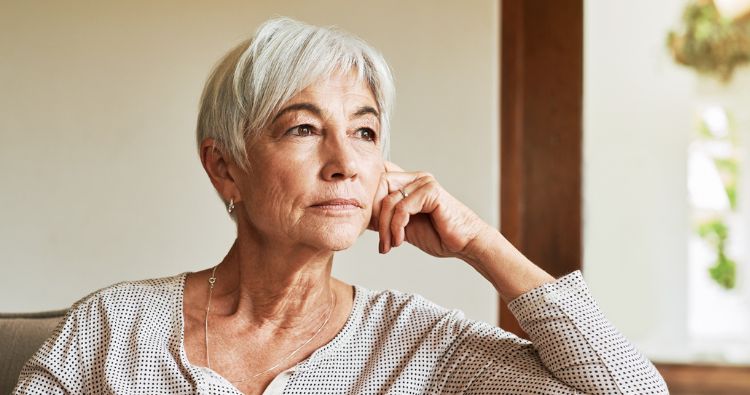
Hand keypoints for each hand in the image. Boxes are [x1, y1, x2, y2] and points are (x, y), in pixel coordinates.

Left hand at [368, 161, 489, 257]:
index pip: (377, 179)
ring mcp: (424, 182)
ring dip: (385, 228)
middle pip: (378, 187)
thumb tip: (360, 216)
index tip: (370, 228)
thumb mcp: (402, 226)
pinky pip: (402, 207)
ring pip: (388, 200)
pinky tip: (400, 241)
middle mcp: (415, 178)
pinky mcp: (431, 191)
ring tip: (390, 245)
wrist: (465, 244)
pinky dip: (397, 227)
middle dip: (374, 216)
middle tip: (381, 241)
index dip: (368, 202)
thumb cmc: (438, 235)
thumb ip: (384, 217)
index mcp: (408, 182)